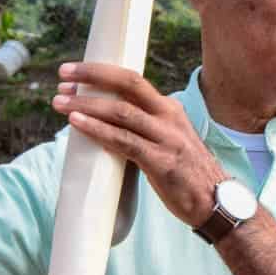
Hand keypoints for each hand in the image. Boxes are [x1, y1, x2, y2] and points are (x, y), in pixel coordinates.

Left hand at [52, 62, 227, 226]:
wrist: (215, 202)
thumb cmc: (186, 173)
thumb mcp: (169, 139)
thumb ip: (144, 127)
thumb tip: (106, 123)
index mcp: (169, 108)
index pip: (132, 80)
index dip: (100, 73)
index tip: (73, 73)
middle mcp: (169, 117)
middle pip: (128, 84)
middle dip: (92, 75)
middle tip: (63, 75)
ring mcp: (166, 138)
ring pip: (121, 111)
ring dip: (86, 105)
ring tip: (60, 102)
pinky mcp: (161, 162)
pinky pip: (124, 141)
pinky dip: (98, 130)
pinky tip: (78, 124)